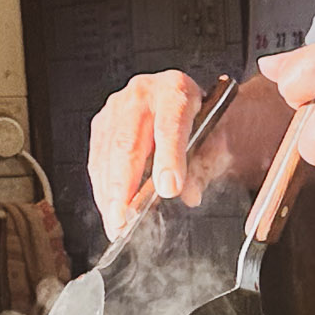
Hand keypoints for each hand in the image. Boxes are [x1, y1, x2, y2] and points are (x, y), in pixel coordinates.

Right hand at [87, 71, 205, 236]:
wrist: (188, 102)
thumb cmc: (202, 119)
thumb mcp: (217, 138)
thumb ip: (205, 164)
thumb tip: (189, 194)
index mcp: (176, 89)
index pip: (170, 124)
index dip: (168, 158)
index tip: (169, 189)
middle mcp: (142, 93)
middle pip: (127, 142)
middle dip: (124, 186)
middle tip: (125, 219)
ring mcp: (117, 107)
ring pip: (106, 154)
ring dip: (108, 194)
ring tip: (115, 224)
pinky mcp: (102, 123)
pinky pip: (97, 159)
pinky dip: (102, 189)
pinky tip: (108, 210)